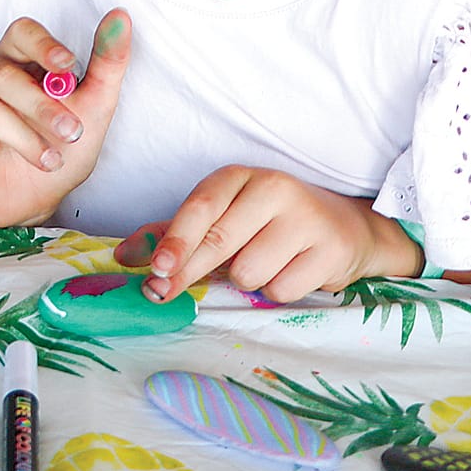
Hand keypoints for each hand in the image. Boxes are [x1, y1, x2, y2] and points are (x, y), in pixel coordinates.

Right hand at [0, 9, 131, 225]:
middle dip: (42, 108)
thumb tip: (121, 17)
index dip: (43, 45)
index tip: (68, 67)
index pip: (21, 32)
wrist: (27, 203)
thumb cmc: (56, 149)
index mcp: (12, 57)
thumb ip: (106, 66)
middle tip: (72, 134)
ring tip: (47, 159)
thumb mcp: (92, 111)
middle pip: (2, 74)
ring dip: (23, 138)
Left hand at [115, 166, 422, 302]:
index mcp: (240, 177)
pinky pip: (282, 290)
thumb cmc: (269, 223)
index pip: (200, 209)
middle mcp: (274, 189)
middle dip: (186, 272)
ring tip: (264, 263)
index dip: (174, 242)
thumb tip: (123, 257)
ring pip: (249, 272)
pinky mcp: (331, 252)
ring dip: (246, 280)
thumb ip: (173, 234)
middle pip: (219, 241)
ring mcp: (307, 219)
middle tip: (161, 292)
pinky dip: (277, 290)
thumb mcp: (223, 216)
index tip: (154, 270)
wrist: (347, 228)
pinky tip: (291, 272)